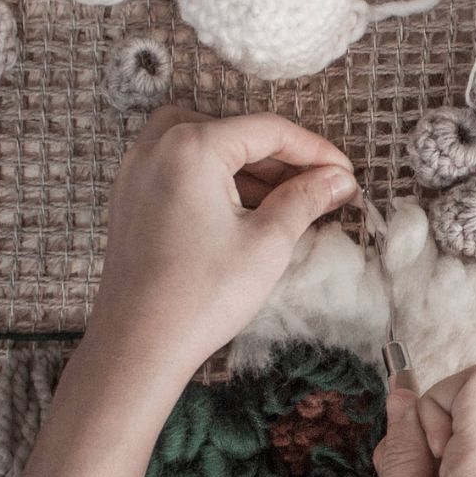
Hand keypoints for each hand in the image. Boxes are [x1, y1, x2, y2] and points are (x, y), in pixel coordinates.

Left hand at [84, 106, 357, 385]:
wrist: (137, 345)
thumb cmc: (203, 294)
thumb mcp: (268, 242)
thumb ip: (306, 198)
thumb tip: (338, 180)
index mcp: (192, 146)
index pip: (268, 130)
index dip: (315, 150)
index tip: (345, 174)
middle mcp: (157, 146)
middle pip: (234, 132)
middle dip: (280, 159)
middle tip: (320, 189)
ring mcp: (137, 172)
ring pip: (205, 146)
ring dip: (247, 166)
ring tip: (284, 202)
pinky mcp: (130, 198)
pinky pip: (180, 169)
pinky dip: (214, 179)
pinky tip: (241, 212)